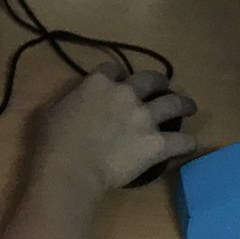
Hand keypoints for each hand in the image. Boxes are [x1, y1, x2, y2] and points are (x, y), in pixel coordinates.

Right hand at [29, 63, 197, 193]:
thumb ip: (68, 99)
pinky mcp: (157, 144)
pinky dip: (187, 143)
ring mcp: (145, 118)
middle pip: (150, 79)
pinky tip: (189, 144)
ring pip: (174, 103)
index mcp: (98, 84)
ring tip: (189, 107)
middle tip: (163, 86)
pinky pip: (182, 141)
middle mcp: (126, 94)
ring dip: (183, 104)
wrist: (72, 169)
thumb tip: (75, 99)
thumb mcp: (49, 110)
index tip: (117, 81)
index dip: (116, 75)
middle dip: (158, 82)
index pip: (113, 69)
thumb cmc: (53, 142)